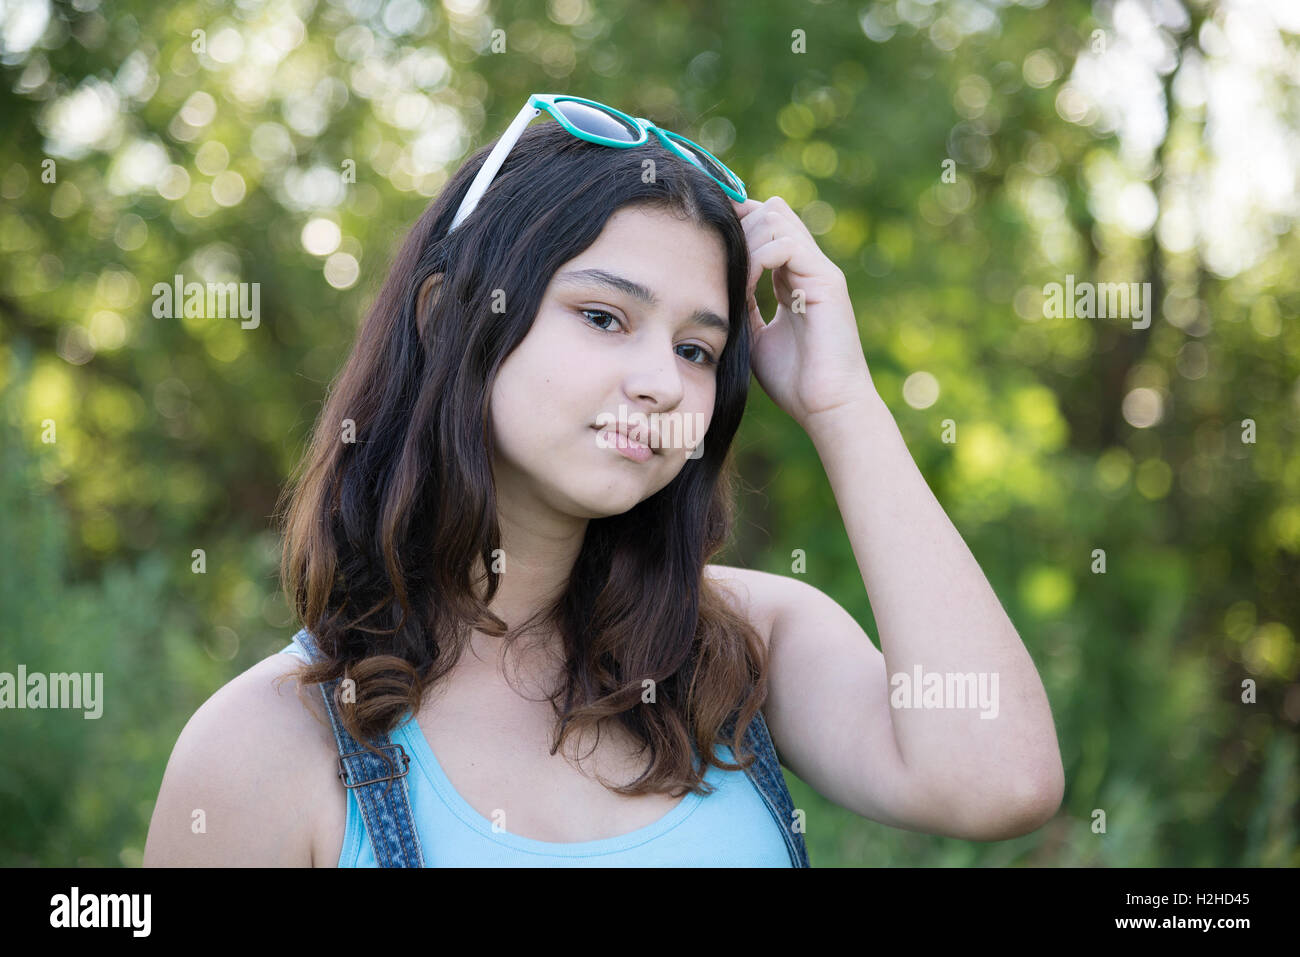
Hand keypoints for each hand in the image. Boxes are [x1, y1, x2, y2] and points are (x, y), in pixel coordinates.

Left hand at [730, 196, 875, 427]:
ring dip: (746, 240)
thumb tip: (715, 285)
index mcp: (794, 277)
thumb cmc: (795, 380)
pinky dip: (757, 258)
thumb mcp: (755, 336)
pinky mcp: (827, 282)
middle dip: (739, 225)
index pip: (767, 225)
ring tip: (730, 276)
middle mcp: (809, 267)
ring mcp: (820, 271)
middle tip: (714, 256)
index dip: (737, 223)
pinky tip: (744, 286)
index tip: (704, 239)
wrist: (827, 407)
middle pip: (772, 210)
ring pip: (778, 218)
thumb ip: (743, 305)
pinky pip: (786, 245)